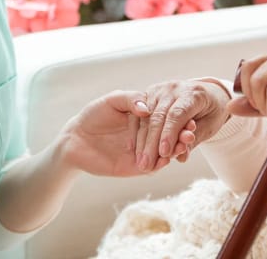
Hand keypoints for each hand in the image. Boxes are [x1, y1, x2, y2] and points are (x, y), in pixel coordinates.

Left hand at [58, 90, 195, 176]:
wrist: (75, 140)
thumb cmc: (93, 115)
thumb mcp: (113, 100)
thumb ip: (132, 100)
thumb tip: (147, 108)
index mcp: (145, 115)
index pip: (166, 117)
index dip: (179, 117)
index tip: (190, 115)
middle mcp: (147, 133)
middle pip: (170, 134)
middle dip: (182, 133)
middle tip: (191, 132)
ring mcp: (143, 150)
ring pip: (166, 151)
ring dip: (177, 147)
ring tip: (186, 143)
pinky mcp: (136, 166)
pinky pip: (154, 166)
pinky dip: (163, 162)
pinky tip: (170, 157)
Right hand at [134, 79, 231, 171]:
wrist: (209, 92)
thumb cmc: (212, 111)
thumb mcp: (211, 125)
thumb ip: (195, 139)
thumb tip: (181, 158)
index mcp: (193, 93)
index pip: (177, 114)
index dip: (169, 134)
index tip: (164, 154)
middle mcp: (174, 88)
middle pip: (159, 116)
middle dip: (152, 143)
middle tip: (147, 165)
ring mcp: (160, 89)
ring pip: (147, 117)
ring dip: (142, 141)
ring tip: (141, 162)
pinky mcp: (150, 94)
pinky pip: (141, 115)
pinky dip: (138, 133)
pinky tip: (136, 150)